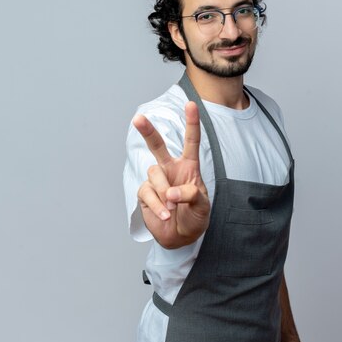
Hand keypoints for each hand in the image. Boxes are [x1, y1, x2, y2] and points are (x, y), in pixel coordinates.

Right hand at [133, 101, 209, 248]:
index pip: (191, 141)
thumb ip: (191, 195)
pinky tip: (165, 215)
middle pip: (157, 145)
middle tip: (138, 119)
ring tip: (172, 209)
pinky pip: (147, 193)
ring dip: (164, 192)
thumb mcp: (203, 206)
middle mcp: (170, 169)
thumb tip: (171, 192)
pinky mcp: (145, 194)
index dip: (192, 122)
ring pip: (154, 174)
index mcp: (188, 166)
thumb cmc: (195, 216)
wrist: (181, 237)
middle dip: (147, 131)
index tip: (191, 104)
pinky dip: (157, 205)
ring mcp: (156, 181)